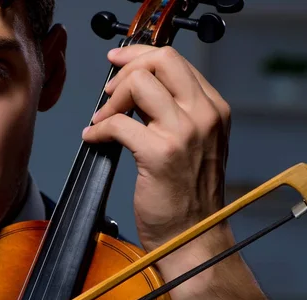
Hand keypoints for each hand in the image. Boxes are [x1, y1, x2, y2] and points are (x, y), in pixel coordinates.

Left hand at [82, 45, 230, 251]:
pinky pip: (118, 123)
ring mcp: (184, 133)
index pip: (175, 61)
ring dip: (111, 99)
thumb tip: (136, 90)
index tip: (119, 62)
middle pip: (161, 61)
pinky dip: (98, 129)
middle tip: (109, 89)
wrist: (194, 236)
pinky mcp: (160, 154)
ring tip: (102, 119)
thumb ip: (175, 113)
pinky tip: (94, 138)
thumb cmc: (188, 196)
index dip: (140, 57)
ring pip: (139, 84)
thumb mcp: (195, 144)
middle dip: (126, 68)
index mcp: (213, 109)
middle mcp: (204, 115)